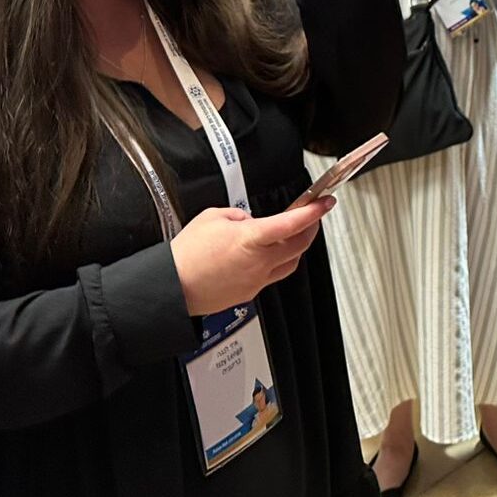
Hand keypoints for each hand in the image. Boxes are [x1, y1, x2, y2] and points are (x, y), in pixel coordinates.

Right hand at [169, 199, 335, 316]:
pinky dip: (274, 263)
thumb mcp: (212, 217)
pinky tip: (264, 255)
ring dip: (296, 248)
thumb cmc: (186, 255)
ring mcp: (256, 280)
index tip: (325, 203)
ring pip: (290, 264)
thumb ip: (239, 215)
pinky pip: (271, 276)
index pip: (293, 223)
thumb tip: (250, 221)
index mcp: (251, 239)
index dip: (314, 211)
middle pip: (299, 245)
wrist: (171, 287)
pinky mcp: (249, 293)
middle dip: (311, 229)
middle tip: (312, 217)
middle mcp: (258, 262)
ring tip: (291, 235)